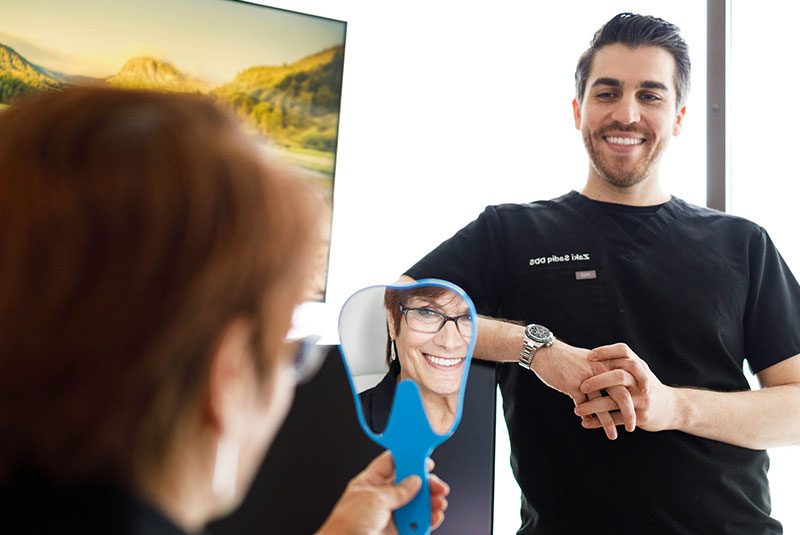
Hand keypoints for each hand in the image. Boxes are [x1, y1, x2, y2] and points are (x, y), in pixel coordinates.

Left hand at [317, 451, 449, 534]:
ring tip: (439, 503)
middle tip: (437, 486)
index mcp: (370, 482)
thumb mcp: (374, 499)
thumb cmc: (346, 524)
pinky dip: (427, 520)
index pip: (392, 464)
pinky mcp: (396, 531)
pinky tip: (434, 516)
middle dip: (425, 484)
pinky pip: (416, 523)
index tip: (425, 460)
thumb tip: (414, 481)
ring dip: (430, 502)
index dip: (409, 460)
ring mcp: (390, 514)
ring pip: (415, 504)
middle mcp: (381, 497)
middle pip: (408, 484)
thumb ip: (398, 491)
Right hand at [531, 341, 636, 438]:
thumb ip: (601, 372)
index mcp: (607, 362)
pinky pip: (584, 406)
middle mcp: (600, 369)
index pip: (630, 378)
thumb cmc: (566, 358)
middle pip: (622, 394)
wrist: (545, 352)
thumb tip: (612, 384)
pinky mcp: (574, 385)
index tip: (644, 404)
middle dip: (629, 413)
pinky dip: (588, 417)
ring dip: (609, 422)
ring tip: (613, 435)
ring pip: (603, 404)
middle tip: (633, 426)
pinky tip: (589, 424)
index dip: (639, 392)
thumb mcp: (588, 360)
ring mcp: (588, 378)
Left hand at [575, 343, 675, 432]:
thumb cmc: (645, 386)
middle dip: (598, 381)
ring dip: (594, 406)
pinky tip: (586, 423)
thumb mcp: (637, 372)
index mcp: (639, 366)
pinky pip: (618, 419)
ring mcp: (642, 399)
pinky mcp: (642, 416)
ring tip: (576, 410)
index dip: (606, 352)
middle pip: (619, 376)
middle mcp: (641, 380)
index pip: (623, 352)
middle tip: (581, 387)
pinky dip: (601, 422)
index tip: (588, 356)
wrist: (672, 408)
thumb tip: (586, 354)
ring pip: (616, 400)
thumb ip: (618, 364)